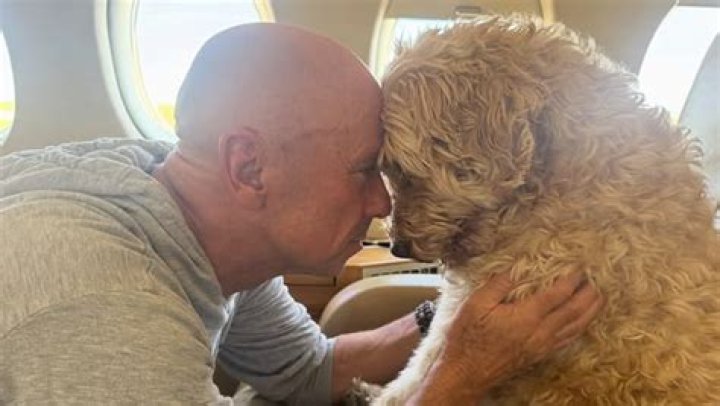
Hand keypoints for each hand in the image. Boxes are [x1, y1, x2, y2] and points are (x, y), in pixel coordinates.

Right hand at [415, 272, 602, 403]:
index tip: (579, 266)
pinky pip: (568, 340)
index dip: (572, 279)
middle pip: (575, 311)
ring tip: (600, 297)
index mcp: (526, 316)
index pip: (558, 294)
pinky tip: (583, 322)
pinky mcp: (541, 355)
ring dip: (591, 311)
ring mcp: (543, 346)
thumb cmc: (468, 337)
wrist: (467, 372)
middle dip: (589, 293)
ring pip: (576, 327)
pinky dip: (581, 328)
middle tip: (598, 278)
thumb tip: (515, 269)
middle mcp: (540, 332)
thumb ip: (498, 284)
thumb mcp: (476, 304)